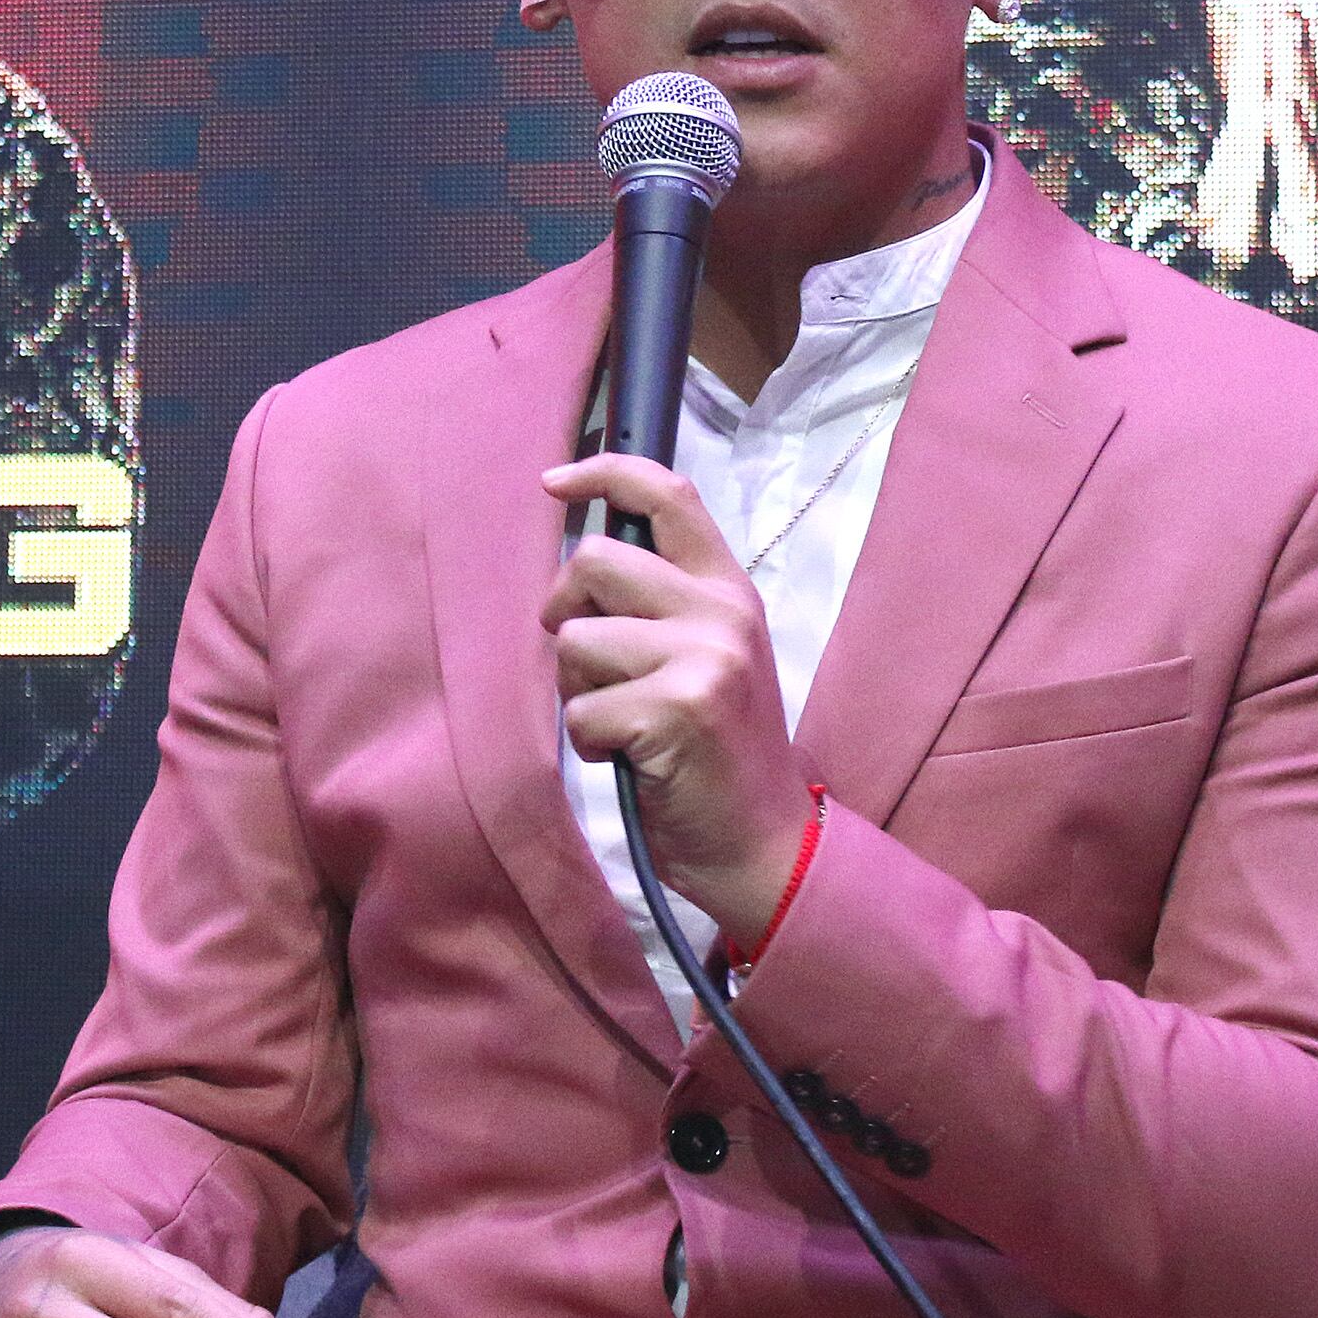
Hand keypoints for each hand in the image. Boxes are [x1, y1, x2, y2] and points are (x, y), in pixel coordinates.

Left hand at [538, 453, 818, 938]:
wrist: (763, 844)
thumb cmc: (717, 755)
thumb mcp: (710, 660)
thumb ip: (663, 605)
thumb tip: (582, 569)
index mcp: (730, 591)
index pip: (670, 496)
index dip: (604, 473)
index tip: (554, 482)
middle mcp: (722, 612)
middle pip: (594, 562)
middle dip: (567, 612)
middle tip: (592, 666)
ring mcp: (704, 658)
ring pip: (577, 640)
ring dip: (579, 691)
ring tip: (623, 724)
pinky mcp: (676, 708)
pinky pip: (580, 709)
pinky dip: (589, 742)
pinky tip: (631, 759)